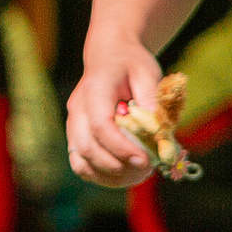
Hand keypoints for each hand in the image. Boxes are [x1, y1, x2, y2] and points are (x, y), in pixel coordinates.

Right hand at [67, 33, 162, 187]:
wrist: (110, 55)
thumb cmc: (131, 64)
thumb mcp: (147, 72)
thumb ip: (152, 98)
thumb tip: (157, 127)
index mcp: (94, 90)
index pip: (100, 126)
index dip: (122, 148)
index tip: (146, 160)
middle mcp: (77, 109)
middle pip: (88, 148)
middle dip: (119, 166)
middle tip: (148, 169)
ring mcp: (74, 124)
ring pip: (82, 161)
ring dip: (111, 176)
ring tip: (139, 174)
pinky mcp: (77, 136)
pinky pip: (82, 165)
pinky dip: (102, 176)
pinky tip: (126, 175)